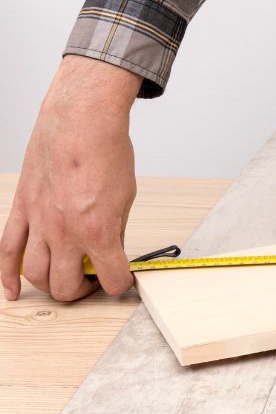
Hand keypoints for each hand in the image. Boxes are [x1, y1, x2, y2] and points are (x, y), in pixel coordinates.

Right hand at [1, 56, 141, 301]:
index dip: (121, 283)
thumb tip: (112, 250)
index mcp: (98, 232)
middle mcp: (65, 233)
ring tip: (64, 279)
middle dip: (82, 291)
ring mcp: (39, 223)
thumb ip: (116, 229)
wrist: (81, 122)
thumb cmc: (106, 152)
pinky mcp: (22, 209)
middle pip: (65, 286)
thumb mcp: (125, 197)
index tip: (123, 278)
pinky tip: (13, 291)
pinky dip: (7, 276)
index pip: (112, 279)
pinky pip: (7, 251)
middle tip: (92, 280)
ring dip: (50, 285)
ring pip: (35, 274)